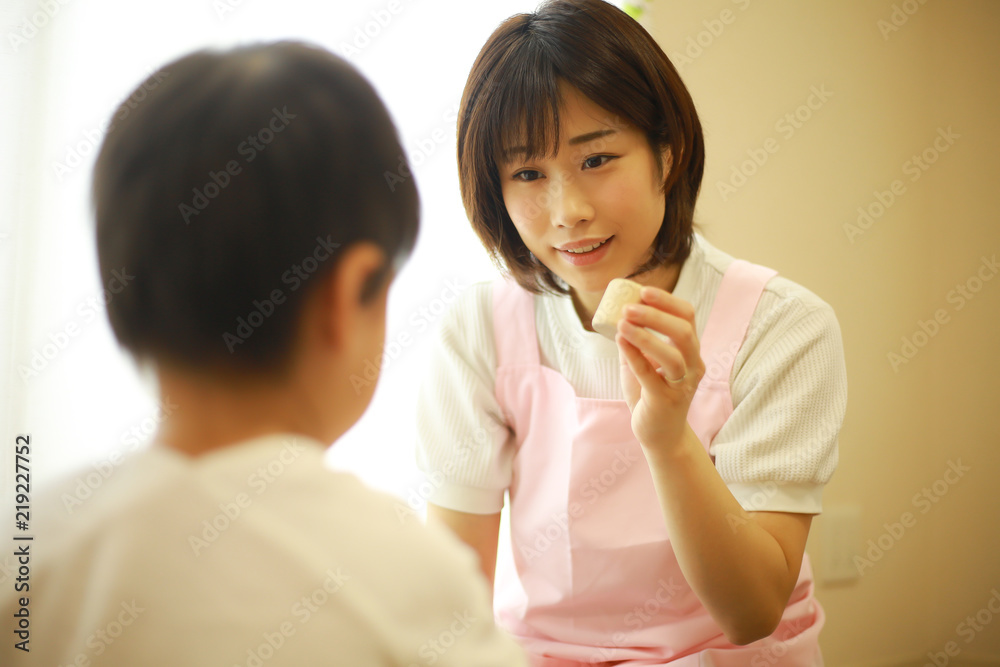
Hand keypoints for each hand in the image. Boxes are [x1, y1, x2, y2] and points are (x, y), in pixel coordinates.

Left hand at [615, 286, 704, 451]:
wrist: (660, 434)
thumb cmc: (651, 395)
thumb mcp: (643, 362)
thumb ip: (634, 341)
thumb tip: (617, 314)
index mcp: (690, 351)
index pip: (687, 317)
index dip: (667, 301)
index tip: (643, 291)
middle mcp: (692, 366)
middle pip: (684, 332)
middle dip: (656, 315)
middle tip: (628, 307)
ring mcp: (682, 385)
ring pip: (672, 355)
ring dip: (646, 336)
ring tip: (622, 323)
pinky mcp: (666, 401)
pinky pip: (651, 375)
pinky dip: (635, 356)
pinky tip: (620, 341)